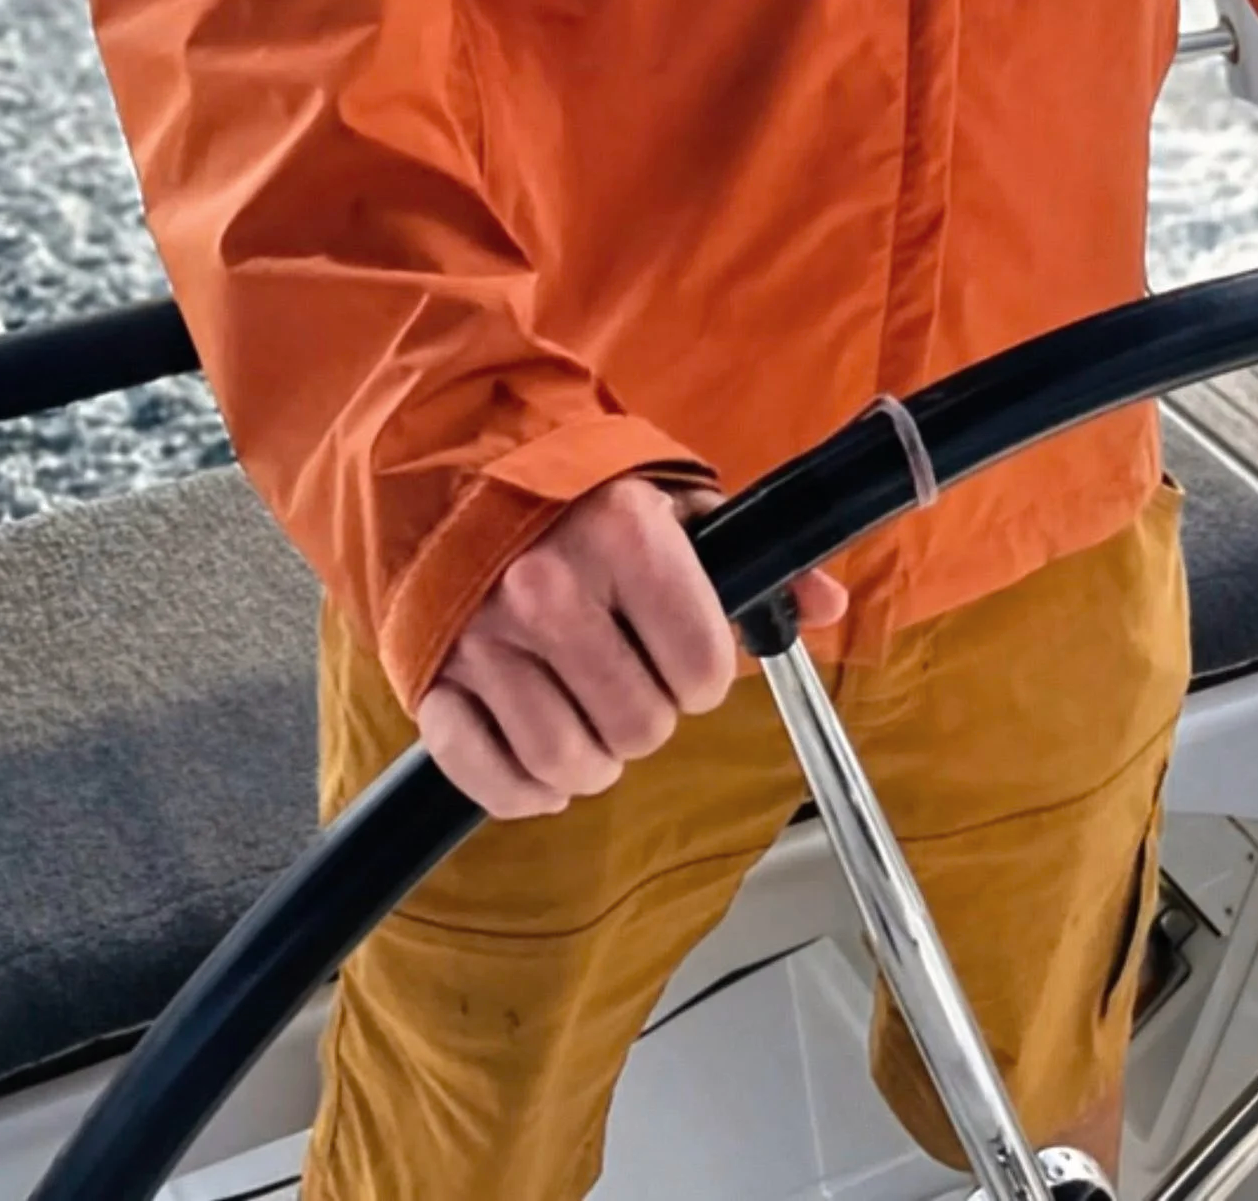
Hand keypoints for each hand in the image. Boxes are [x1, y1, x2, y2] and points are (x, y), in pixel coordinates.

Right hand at [417, 472, 849, 815]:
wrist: (460, 468)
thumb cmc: (582, 495)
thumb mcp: (676, 505)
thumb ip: (753, 560)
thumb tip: (824, 606)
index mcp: (623, 536)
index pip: (701, 664)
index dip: (706, 676)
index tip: (691, 662)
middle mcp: (550, 588)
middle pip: (638, 726)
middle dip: (651, 719)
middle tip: (638, 686)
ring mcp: (484, 638)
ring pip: (566, 761)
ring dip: (593, 760)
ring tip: (594, 720)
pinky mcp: (433, 679)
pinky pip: (485, 775)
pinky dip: (523, 790)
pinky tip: (544, 766)